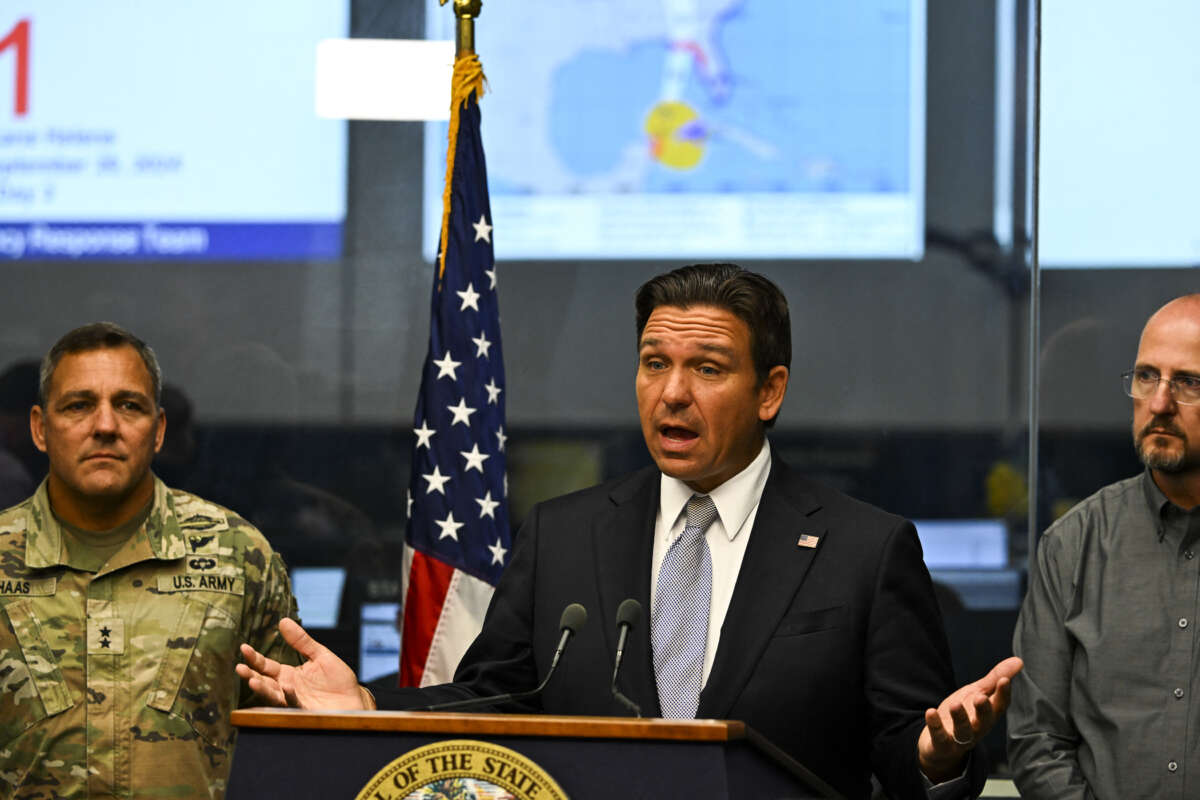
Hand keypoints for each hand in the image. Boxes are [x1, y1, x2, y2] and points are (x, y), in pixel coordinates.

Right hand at [237, 617, 373, 709]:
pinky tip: (287, 687)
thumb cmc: (338, 680)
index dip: (255, 658)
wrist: (354, 700)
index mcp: (289, 675)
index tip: (243, 648)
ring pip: (273, 695)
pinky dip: (290, 697)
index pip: (267, 666)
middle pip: (264, 681)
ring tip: (252, 681)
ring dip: (262, 689)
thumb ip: (302, 641)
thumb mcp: (320, 655)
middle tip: (238, 667)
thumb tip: (283, 620)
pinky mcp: (305, 711)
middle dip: (251, 675)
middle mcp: (287, 688)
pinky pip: (295, 704)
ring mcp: (295, 701)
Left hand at [917, 656, 1023, 782]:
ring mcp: (960, 738)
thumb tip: (1019, 661)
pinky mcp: (941, 744)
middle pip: (984, 721)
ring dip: (960, 718)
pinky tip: (930, 712)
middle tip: (981, 697)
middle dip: (984, 710)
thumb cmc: (964, 714)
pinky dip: (935, 725)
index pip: (1000, 705)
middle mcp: (977, 728)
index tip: (1004, 680)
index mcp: (988, 715)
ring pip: (963, 731)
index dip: (1003, 694)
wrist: (940, 744)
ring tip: (955, 705)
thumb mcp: (978, 694)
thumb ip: (995, 679)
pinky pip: (939, 737)